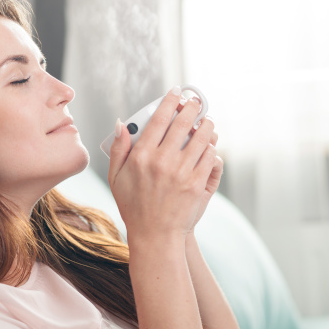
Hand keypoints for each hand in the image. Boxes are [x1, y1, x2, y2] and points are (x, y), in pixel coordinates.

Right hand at [107, 86, 220, 245]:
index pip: (159, 119)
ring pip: (201, 138)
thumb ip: (118, 149)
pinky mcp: (197, 183)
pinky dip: (212, 148)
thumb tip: (121, 122)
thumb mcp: (116, 178)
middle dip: (192, 107)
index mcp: (141, 156)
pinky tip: (211, 144)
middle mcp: (162, 161)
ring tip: (207, 120)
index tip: (175, 93)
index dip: (169, 101)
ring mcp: (182, 172)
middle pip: (182, 123)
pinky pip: (209, 157)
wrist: (155, 235)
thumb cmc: (133, 207)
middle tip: (195, 102)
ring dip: (207, 124)